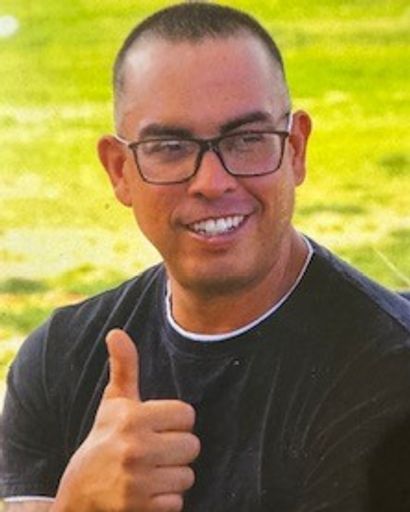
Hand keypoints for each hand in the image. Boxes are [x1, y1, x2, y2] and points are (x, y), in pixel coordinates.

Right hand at [52, 329, 199, 511]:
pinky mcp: (140, 507)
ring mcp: (138, 481)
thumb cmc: (103, 440)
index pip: (187, 414)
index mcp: (134, 418)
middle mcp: (135, 448)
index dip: (175, 421)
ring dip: (172, 476)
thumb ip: (124, 366)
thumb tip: (116, 332)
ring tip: (148, 472)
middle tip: (154, 451)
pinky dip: (165, 501)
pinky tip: (145, 493)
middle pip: (192, 446)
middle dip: (177, 450)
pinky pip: (177, 502)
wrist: (79, 495)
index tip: (157, 427)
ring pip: (187, 475)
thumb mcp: (113, 403)